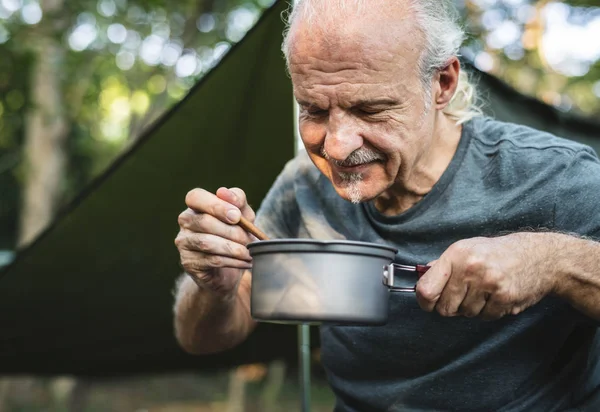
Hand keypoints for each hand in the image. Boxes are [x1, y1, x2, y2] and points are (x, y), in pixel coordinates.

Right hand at [175, 187, 255, 297]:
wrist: (228, 270)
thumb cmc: (235, 236)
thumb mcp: (243, 215)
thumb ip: (238, 200)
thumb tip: (223, 192)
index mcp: (196, 205)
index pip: (195, 197)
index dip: (216, 205)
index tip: (237, 216)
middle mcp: (185, 221)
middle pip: (204, 222)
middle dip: (232, 231)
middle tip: (251, 240)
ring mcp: (184, 242)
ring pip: (207, 243)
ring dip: (233, 248)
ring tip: (250, 253)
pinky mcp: (188, 262)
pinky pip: (211, 260)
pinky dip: (233, 261)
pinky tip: (246, 262)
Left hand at [415, 233, 555, 319]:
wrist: (539, 256)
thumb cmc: (498, 253)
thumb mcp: (467, 248)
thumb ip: (444, 265)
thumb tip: (422, 279)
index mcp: (456, 255)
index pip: (427, 290)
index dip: (425, 302)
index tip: (429, 303)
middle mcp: (470, 268)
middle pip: (445, 308)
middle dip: (452, 307)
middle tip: (464, 295)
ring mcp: (488, 284)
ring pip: (466, 314)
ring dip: (472, 308)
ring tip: (484, 291)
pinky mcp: (505, 298)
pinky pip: (485, 317)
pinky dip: (489, 312)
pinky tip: (496, 296)